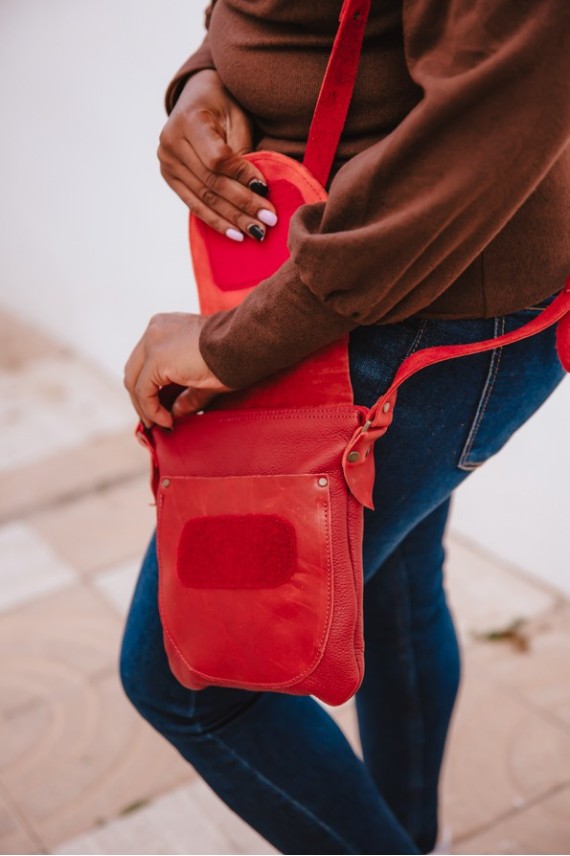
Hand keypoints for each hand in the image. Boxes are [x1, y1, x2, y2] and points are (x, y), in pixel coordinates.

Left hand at [123, 313, 232, 428]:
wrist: (244, 345)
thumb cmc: (234, 355)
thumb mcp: (203, 375)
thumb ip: (186, 394)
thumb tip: (174, 414)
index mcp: (165, 327)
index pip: (144, 361)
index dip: (148, 388)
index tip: (160, 410)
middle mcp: (154, 329)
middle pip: (134, 371)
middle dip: (142, 399)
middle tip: (154, 420)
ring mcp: (153, 342)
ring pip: (134, 381)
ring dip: (145, 407)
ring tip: (160, 424)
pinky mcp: (156, 358)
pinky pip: (144, 391)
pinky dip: (152, 409)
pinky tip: (167, 421)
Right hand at [158, 69, 277, 241]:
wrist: (196, 97)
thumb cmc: (224, 105)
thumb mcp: (237, 117)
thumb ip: (241, 150)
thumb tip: (256, 190)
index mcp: (189, 120)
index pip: (218, 158)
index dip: (242, 176)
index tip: (266, 190)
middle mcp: (171, 143)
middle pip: (211, 182)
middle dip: (243, 204)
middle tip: (269, 220)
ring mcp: (167, 163)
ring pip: (204, 198)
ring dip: (233, 219)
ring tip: (257, 232)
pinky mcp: (169, 178)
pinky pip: (194, 205)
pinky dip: (216, 221)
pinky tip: (235, 235)